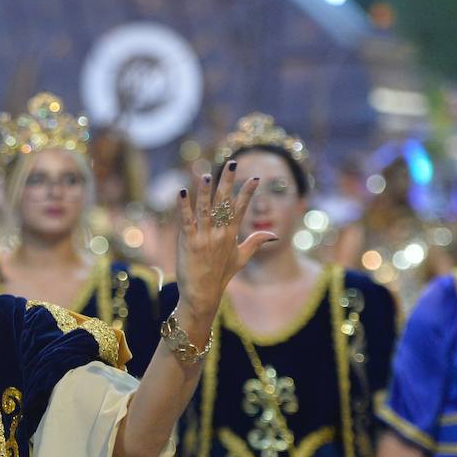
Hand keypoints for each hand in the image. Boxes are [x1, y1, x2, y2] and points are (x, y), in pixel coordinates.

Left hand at [174, 164, 276, 326]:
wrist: (203, 294)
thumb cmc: (221, 275)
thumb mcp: (241, 258)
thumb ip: (256, 242)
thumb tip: (274, 235)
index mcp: (231, 234)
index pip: (241, 208)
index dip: (248, 193)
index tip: (255, 178)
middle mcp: (219, 234)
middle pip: (224, 203)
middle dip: (228, 182)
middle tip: (232, 162)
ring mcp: (204, 238)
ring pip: (206, 209)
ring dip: (206, 191)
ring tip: (207, 174)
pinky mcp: (189, 242)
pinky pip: (186, 221)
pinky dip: (184, 207)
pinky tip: (182, 192)